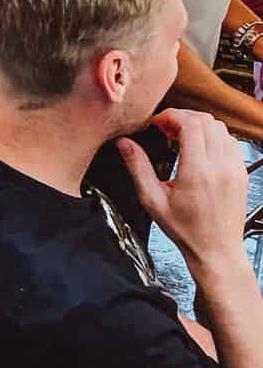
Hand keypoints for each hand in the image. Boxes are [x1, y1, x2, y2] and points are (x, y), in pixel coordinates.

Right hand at [118, 108, 247, 266]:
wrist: (217, 251)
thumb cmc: (185, 229)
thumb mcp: (153, 200)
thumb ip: (138, 167)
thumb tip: (124, 142)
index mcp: (198, 171)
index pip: (190, 123)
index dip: (171, 116)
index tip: (158, 124)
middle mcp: (220, 166)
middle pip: (205, 121)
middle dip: (183, 118)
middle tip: (167, 129)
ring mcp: (235, 169)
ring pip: (220, 128)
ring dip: (199, 126)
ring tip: (182, 138)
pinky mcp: (242, 173)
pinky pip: (230, 142)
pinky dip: (214, 137)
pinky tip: (200, 149)